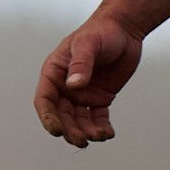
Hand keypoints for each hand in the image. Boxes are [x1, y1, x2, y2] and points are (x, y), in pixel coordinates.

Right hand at [35, 13, 144, 145]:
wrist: (124, 29)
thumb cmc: (101, 31)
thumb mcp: (89, 44)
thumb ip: (80, 64)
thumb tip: (73, 86)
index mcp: (54, 72)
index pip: (44, 100)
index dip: (48, 117)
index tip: (56, 130)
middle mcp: (65, 86)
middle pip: (61, 115)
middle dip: (70, 130)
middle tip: (81, 140)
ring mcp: (82, 94)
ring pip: (78, 121)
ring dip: (85, 132)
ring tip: (98, 136)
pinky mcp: (99, 99)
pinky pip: (96, 118)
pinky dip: (100, 128)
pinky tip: (108, 133)